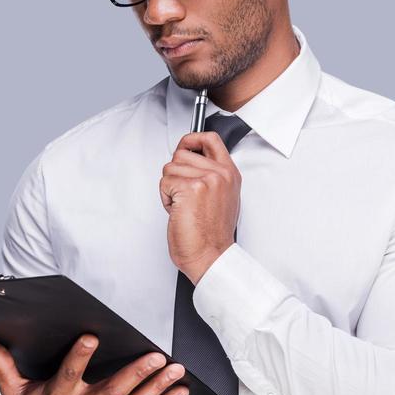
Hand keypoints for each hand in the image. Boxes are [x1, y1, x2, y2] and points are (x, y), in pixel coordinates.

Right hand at [0, 335, 188, 394]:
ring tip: (176, 371)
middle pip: (114, 390)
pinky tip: (180, 390)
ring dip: (157, 387)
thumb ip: (5, 368)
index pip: (70, 373)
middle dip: (137, 373)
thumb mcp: (15, 394)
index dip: (79, 355)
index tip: (91, 337)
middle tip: (155, 357)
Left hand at [159, 130, 240, 283]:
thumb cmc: (212, 235)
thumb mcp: (222, 198)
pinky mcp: (190, 188)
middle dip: (175, 174)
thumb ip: (212, 176)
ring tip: (184, 206)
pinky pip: (165, 182)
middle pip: (181, 153)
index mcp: (230, 174)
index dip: (191, 139)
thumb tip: (190, 161)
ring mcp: (207, 179)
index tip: (185, 147)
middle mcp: (221, 173)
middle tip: (186, 196)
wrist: (211, 256)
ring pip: (170, 168)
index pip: (210, 138)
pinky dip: (165, 199)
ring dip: (170, 188)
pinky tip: (179, 212)